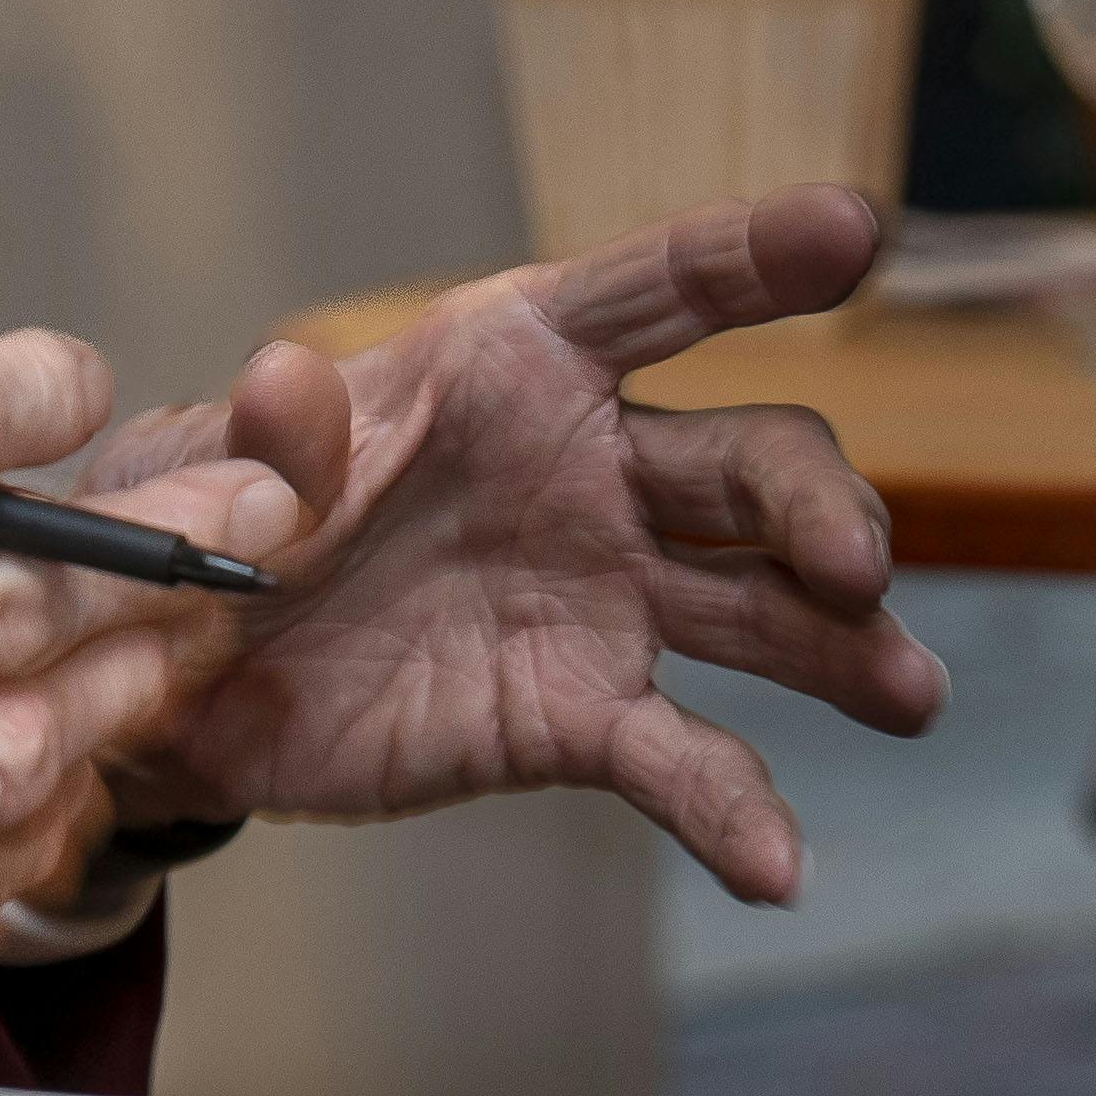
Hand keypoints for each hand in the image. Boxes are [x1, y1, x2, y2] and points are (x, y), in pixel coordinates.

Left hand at [73, 186, 949, 899]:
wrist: (186, 674)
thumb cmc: (229, 514)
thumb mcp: (237, 463)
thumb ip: (280, 441)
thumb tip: (281, 385)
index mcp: (523, 356)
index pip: (664, 288)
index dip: (760, 252)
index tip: (860, 228)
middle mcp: (597, 464)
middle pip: (751, 462)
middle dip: (819, 505)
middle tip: (853, 567)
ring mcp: (606, 591)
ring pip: (762, 607)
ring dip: (845, 647)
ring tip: (909, 695)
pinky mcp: (583, 713)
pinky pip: (681, 755)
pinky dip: (735, 810)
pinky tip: (779, 866)